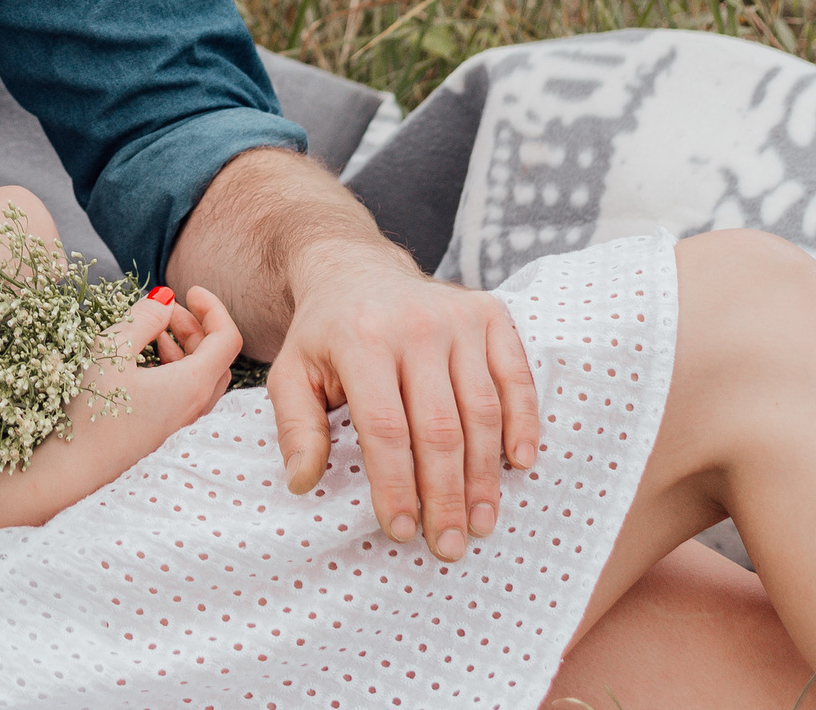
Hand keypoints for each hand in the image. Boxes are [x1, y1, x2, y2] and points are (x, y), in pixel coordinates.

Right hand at [13, 286, 242, 522]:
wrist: (71, 471)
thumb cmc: (89, 409)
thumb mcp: (111, 350)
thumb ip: (144, 318)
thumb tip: (166, 301)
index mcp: (191, 386)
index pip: (228, 337)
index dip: (213, 307)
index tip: (188, 290)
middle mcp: (196, 409)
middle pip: (218, 356)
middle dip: (196, 325)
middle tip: (164, 311)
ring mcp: (183, 426)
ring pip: (204, 377)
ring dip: (186, 348)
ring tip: (155, 333)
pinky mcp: (167, 435)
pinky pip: (188, 394)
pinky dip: (178, 369)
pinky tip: (147, 363)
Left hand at [266, 243, 540, 563]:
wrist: (357, 271)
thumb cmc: (324, 335)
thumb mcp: (292, 373)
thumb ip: (296, 428)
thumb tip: (302, 482)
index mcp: (360, 339)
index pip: (385, 428)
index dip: (395, 485)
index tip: (400, 530)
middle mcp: (414, 325)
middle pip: (438, 427)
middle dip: (445, 495)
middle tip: (448, 544)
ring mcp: (457, 317)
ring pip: (481, 410)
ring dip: (484, 474)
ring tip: (480, 522)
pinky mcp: (490, 315)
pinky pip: (515, 377)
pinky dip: (523, 422)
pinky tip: (520, 464)